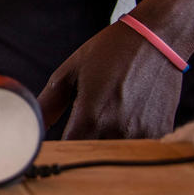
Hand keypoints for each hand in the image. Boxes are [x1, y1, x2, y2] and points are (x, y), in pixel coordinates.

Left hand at [38, 21, 184, 138]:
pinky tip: (126, 118)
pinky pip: (138, 146)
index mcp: (91, 115)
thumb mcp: (71, 71)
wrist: (157, 39)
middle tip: (80, 130)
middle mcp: (118, 129)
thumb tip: (33, 123)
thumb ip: (49, 102)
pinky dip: (128, 139)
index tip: (54, 148)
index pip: (68, 150)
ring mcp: (142, 132)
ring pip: (116, 152)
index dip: (59, 151)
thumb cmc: (109, 51)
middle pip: (92, 154)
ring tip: (106, 119)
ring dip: (106, 144)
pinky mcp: (160, 130)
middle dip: (82, 148)